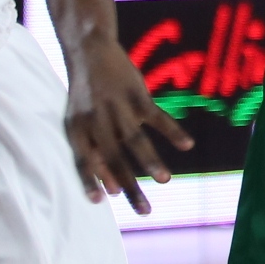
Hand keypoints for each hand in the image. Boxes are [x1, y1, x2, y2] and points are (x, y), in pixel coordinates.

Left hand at [64, 37, 188, 214]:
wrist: (89, 52)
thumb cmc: (85, 96)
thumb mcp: (78, 122)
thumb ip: (91, 153)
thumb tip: (109, 190)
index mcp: (77, 129)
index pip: (83, 160)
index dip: (90, 180)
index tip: (101, 202)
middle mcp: (96, 121)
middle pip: (113, 158)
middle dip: (129, 185)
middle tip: (144, 211)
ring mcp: (117, 108)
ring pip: (134, 140)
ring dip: (150, 160)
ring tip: (165, 181)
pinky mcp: (136, 96)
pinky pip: (157, 117)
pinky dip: (172, 131)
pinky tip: (187, 145)